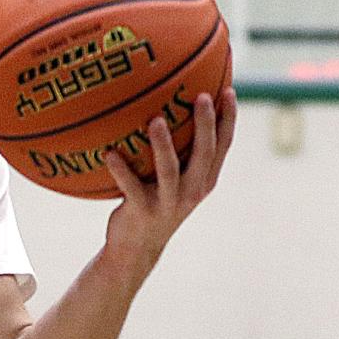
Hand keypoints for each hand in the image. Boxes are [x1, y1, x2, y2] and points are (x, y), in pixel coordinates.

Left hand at [101, 88, 235, 272]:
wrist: (135, 248)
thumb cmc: (152, 203)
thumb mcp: (172, 181)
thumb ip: (178, 153)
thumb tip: (167, 108)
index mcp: (204, 180)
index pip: (223, 146)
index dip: (228, 119)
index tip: (229, 90)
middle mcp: (192, 191)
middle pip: (204, 153)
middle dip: (205, 124)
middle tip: (201, 96)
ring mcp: (168, 202)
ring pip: (169, 170)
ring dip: (163, 145)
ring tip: (156, 120)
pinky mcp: (142, 210)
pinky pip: (130, 186)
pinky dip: (120, 169)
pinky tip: (109, 152)